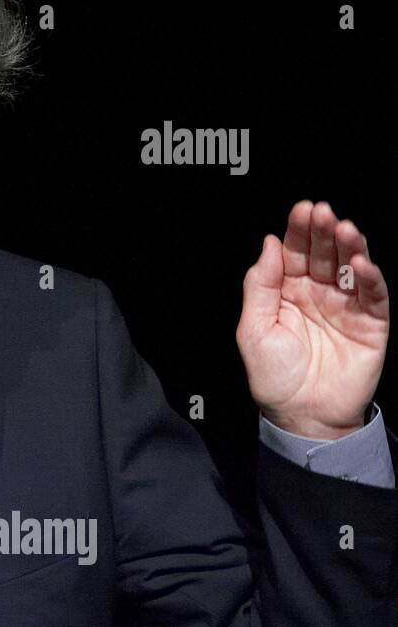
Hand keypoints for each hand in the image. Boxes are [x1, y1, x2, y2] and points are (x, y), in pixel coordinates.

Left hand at [237, 200, 388, 439]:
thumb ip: (260, 286)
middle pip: (324, 254)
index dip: (298, 231)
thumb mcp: (254, 329)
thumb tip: (268, 244)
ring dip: (350, 245)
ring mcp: (345, 307)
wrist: (301, 416)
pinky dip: (370, 277)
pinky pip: (373, 295)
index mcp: (287, 292)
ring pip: (351, 267)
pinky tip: (361, 263)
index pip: (295, 253)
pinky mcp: (370, 324)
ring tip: (344, 228)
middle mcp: (318, 294)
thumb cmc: (274, 377)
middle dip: (323, 231)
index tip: (301, 209)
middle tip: (322, 212)